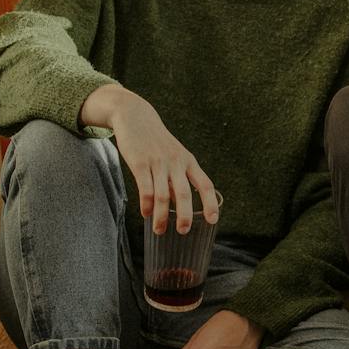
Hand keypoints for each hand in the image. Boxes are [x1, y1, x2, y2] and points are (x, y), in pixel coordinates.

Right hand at [93, 87, 218, 234]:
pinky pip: (145, 188)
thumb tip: (179, 207)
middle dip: (185, 216)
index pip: (206, 185)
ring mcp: (158, 163)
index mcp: (189, 162)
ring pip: (162, 195)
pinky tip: (145, 214)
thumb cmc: (157, 142)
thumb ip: (177, 180)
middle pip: (184, 194)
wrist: (135, 116)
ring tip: (160, 230)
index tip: (213, 221)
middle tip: (183, 232)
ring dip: (161, 216)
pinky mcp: (139, 163)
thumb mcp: (174, 157)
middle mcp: (176, 162)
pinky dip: (146, 204)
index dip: (210, 203)